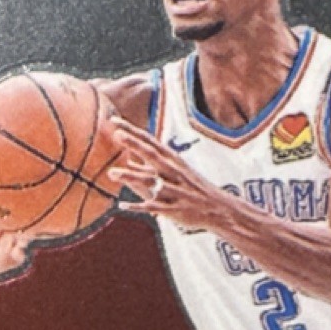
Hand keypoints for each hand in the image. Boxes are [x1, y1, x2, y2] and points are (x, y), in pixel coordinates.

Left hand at [106, 118, 224, 232]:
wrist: (219, 208)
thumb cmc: (192, 189)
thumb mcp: (174, 173)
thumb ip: (149, 167)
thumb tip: (128, 160)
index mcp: (172, 160)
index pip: (149, 141)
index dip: (132, 131)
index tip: (114, 120)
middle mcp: (173, 172)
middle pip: (152, 155)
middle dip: (135, 144)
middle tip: (117, 133)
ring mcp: (174, 189)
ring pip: (151, 181)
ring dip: (131, 177)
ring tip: (111, 174)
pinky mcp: (174, 209)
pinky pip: (154, 206)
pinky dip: (138, 206)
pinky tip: (122, 206)